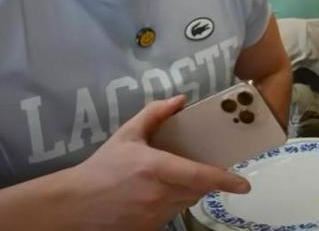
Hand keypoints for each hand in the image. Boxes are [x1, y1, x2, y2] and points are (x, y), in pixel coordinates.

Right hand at [63, 96, 249, 230]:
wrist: (74, 203)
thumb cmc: (102, 166)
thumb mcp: (127, 135)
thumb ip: (154, 114)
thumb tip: (180, 100)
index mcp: (158, 168)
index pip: (200, 176)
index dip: (225, 180)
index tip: (244, 184)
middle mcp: (160, 194)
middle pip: (197, 190)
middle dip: (200, 180)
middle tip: (190, 167)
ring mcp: (155, 216)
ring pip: (185, 203)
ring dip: (185, 192)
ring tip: (167, 180)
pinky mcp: (149, 229)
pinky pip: (170, 216)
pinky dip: (170, 205)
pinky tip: (152, 196)